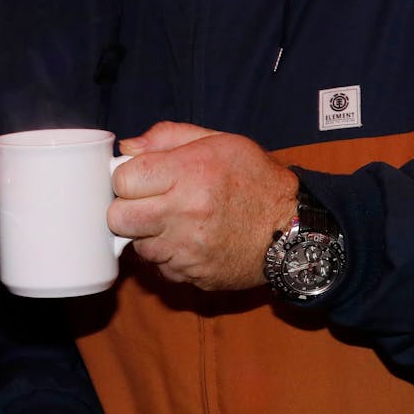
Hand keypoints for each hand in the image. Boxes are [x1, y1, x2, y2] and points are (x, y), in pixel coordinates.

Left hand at [108, 121, 298, 290]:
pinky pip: (161, 268)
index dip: (127, 178)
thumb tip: (126, 148)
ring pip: (137, 245)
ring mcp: (189, 249)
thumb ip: (168, 137)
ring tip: (173, 221)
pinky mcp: (195, 275)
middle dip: (126, 208)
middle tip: (146, 203)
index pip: (123, 179)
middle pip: (118, 217)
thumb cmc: (257, 179)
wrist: (295, 229)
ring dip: (147, 235)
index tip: (141, 178)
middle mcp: (186, 213)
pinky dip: (168, 256)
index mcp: (190, 172)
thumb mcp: (220, 141)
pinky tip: (188, 241)